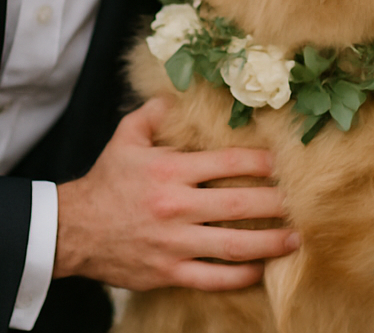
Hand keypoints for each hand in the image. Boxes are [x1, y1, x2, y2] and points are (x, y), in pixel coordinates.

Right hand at [52, 97, 297, 289]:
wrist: (72, 230)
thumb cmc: (104, 182)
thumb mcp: (124, 139)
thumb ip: (153, 114)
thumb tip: (175, 95)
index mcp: (170, 171)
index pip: (226, 163)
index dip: (259, 161)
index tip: (281, 163)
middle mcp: (176, 207)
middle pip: (239, 204)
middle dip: (276, 202)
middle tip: (301, 201)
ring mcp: (174, 243)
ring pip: (233, 245)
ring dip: (269, 242)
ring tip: (295, 238)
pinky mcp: (168, 271)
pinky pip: (212, 278)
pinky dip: (239, 276)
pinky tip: (259, 269)